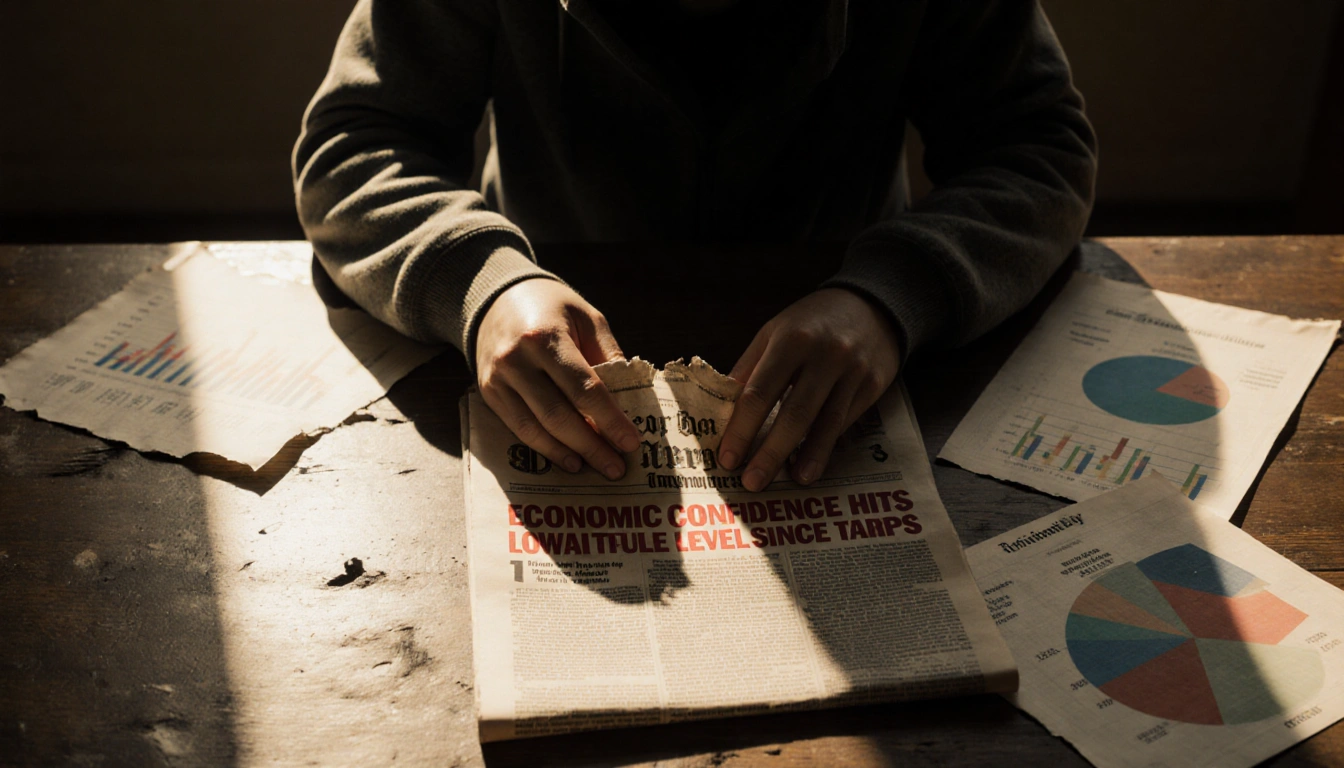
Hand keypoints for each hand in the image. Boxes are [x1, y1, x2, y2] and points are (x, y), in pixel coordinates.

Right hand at [475, 279, 640, 479]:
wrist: (495, 299)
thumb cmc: (551, 308)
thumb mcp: (587, 317)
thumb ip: (608, 354)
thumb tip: (629, 398)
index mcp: (546, 337)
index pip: (584, 389)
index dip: (609, 420)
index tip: (631, 442)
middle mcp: (517, 361)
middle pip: (559, 415)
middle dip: (592, 445)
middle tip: (617, 467)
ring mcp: (498, 379)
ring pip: (536, 428)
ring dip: (568, 453)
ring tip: (593, 467)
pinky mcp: (488, 393)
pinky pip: (518, 428)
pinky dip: (544, 448)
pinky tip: (567, 458)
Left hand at [719, 288, 900, 490]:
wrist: (872, 304)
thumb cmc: (813, 322)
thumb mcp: (775, 331)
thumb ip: (750, 368)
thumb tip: (723, 409)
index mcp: (791, 340)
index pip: (759, 392)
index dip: (741, 429)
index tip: (727, 458)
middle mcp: (824, 356)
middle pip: (793, 414)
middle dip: (770, 452)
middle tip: (752, 482)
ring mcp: (852, 372)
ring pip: (826, 424)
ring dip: (807, 457)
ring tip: (791, 481)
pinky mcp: (873, 385)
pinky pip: (845, 422)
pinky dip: (827, 446)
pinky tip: (813, 464)